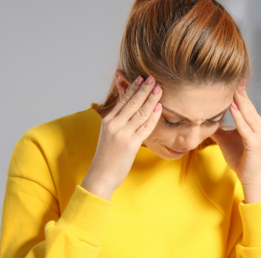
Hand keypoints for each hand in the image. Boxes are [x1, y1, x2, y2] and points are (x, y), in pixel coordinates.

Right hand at [81, 75, 162, 199]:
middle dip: (144, 89)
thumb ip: (117, 122)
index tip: (142, 78)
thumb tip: (127, 112)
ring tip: (159, 89)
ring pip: (140, 112)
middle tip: (154, 79)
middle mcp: (114, 125)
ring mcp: (122, 134)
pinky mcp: (131, 144)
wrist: (101, 176)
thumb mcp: (108, 135)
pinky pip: (145, 127)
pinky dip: (153, 116)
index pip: (123, 100)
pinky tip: (159, 108)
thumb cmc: (106, 157)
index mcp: (107, 121)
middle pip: (132, 103)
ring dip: (151, 99)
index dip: (133, 88)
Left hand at [210, 79, 260, 203]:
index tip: (232, 78)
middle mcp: (259, 126)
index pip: (245, 104)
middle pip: (247, 105)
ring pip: (247, 113)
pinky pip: (245, 127)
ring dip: (239, 100)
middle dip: (240, 91)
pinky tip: (232, 107)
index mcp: (254, 123)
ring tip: (232, 87)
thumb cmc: (239, 158)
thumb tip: (204, 120)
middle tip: (234, 76)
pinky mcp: (255, 143)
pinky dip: (239, 117)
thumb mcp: (225, 140)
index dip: (239, 91)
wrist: (250, 177)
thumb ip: (217, 129)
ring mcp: (259, 134)